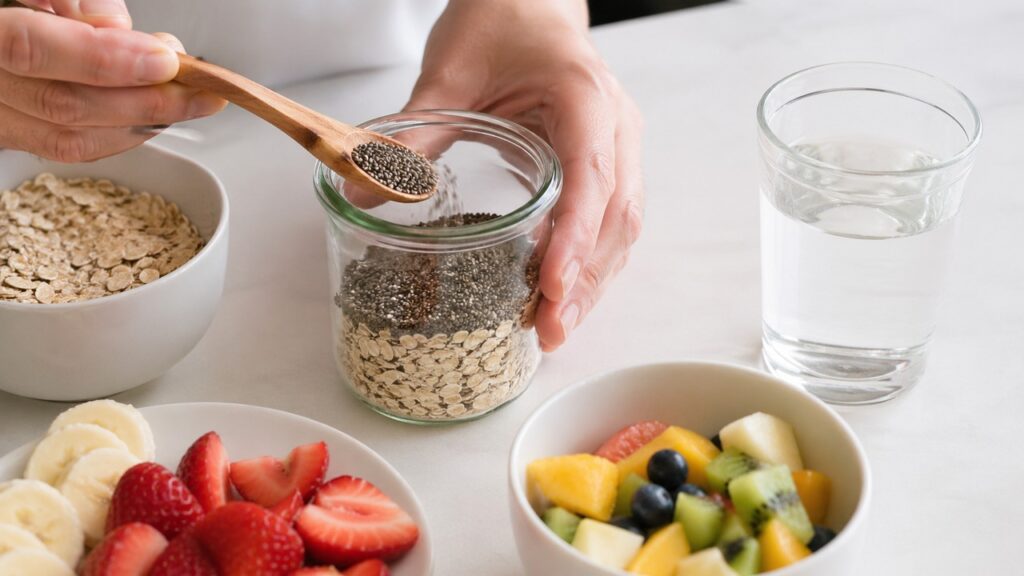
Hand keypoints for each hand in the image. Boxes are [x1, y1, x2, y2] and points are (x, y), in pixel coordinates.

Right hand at [0, 0, 223, 160]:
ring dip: (139, 122)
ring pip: (67, 139)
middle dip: (144, 98)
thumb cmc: (20, 6)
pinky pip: (67, 147)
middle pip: (61, 105)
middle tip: (197, 85)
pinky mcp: (12, 133)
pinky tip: (151, 114)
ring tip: (185, 98)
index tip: (162, 60)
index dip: (102, 58)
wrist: (1, 27)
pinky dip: (118, 133)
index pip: (29, 49)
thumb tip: (116, 26)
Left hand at [405, 0, 643, 350]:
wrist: (528, 0)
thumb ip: (412, 131)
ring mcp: (616, 147)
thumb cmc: (499, 20)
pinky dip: (588, 262)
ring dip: (592, 281)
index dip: (574, 236)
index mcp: (584, 97)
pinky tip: (558, 294)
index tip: (550, 284)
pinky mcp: (603, 164)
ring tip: (554, 328)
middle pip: (617, 216)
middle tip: (551, 330)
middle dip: (586, 279)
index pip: (590, 176)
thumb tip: (362, 188)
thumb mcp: (449, 71)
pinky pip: (608, 221)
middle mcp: (614, 127)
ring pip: (621, 227)